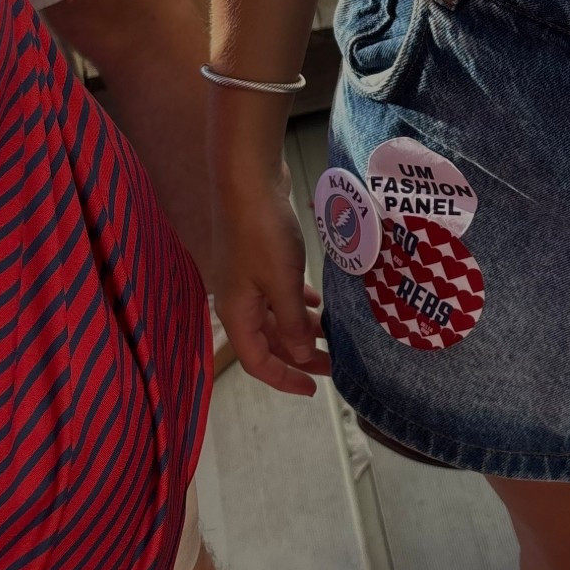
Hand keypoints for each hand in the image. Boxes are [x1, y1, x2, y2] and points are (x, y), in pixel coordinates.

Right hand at [212, 151, 332, 396]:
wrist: (248, 179)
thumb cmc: (263, 232)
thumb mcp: (282, 284)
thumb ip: (292, 324)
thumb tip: (298, 357)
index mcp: (236, 313)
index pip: (256, 362)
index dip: (284, 379)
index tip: (313, 389)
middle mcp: (236, 300)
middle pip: (268, 341)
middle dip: (299, 356)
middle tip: (333, 364)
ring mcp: (245, 278)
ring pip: (274, 315)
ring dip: (300, 327)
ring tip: (330, 335)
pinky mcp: (257, 257)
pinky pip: (277, 291)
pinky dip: (296, 301)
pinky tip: (316, 300)